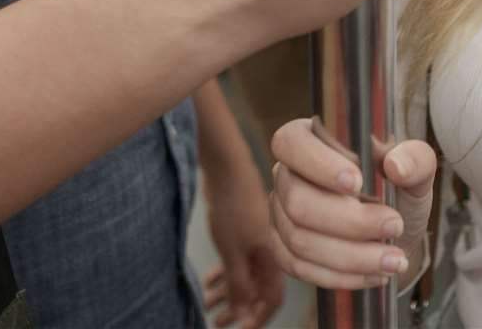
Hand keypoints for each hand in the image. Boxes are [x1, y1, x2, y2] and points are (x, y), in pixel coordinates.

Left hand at [203, 155, 284, 328]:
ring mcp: (256, 241)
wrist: (227, 168)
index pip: (272, 300)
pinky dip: (225, 275)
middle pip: (258, 291)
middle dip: (239, 309)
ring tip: (207, 305)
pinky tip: (208, 283)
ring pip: (245, 276)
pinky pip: (237, 262)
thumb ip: (239, 284)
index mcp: (274, 258)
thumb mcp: (233, 251)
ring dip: (228, 294)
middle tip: (217, 324)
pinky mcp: (243, 232)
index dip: (257, 318)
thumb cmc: (233, 207)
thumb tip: (243, 314)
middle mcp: (269, 252)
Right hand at [268, 118, 436, 290]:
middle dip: (349, 222)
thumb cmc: (400, 189)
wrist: (396, 231)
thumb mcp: (418, 170)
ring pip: (300, 240)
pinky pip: (300, 268)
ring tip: (393, 260)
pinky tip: (374, 274)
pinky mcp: (284, 249)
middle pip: (297, 201)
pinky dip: (340, 276)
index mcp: (312, 139)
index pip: (292, 142)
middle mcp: (288, 174)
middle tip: (395, 225)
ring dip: (351, 256)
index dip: (318, 164)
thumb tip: (396, 166)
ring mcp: (281, 213)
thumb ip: (415, 159)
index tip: (357, 183)